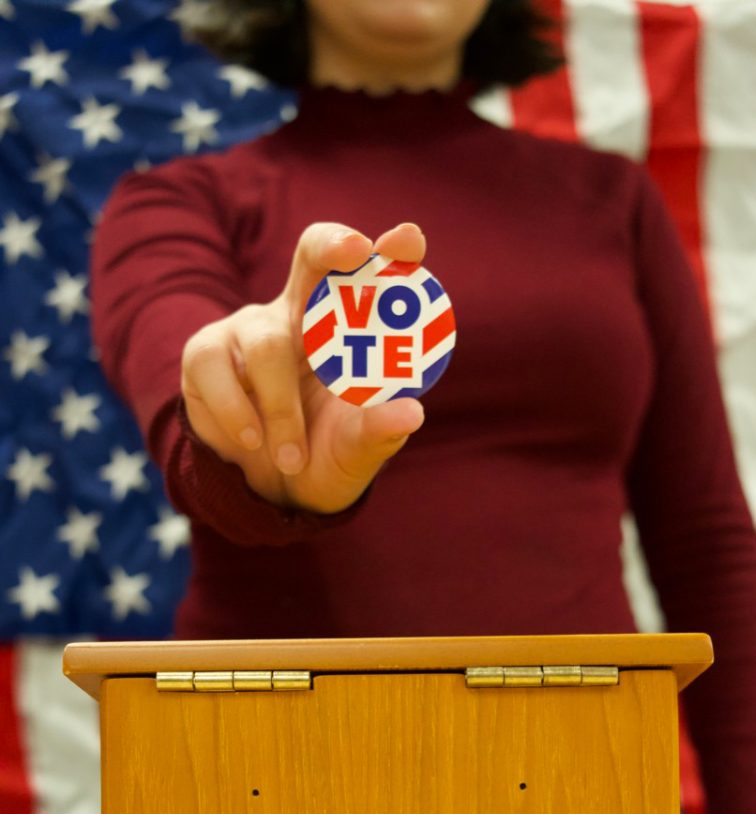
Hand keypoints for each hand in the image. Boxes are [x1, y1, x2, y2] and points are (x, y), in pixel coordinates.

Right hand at [181, 221, 426, 512]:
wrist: (269, 492)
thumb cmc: (324, 454)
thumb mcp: (356, 451)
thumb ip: (379, 431)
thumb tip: (410, 414)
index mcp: (348, 331)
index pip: (375, 280)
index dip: (391, 254)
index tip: (408, 240)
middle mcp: (301, 313)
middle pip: (314, 252)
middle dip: (335, 245)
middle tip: (355, 251)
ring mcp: (251, 328)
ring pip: (268, 345)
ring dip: (282, 409)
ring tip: (292, 456)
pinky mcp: (207, 353)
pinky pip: (216, 369)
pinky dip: (237, 413)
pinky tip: (252, 442)